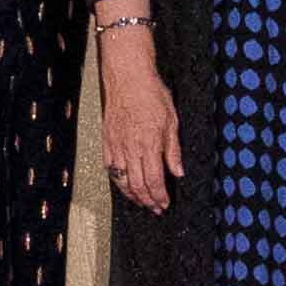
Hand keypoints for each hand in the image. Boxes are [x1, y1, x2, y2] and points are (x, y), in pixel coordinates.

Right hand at [100, 37, 183, 212]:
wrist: (128, 78)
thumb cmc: (151, 94)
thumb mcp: (171, 121)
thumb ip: (173, 150)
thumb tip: (178, 171)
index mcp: (149, 145)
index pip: (154, 180)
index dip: (159, 196)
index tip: (165, 203)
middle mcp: (131, 149)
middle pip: (137, 185)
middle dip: (147, 200)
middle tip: (155, 208)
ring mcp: (116, 146)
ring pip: (122, 180)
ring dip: (132, 195)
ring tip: (141, 201)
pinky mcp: (107, 141)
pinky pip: (111, 168)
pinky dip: (118, 181)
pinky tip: (124, 184)